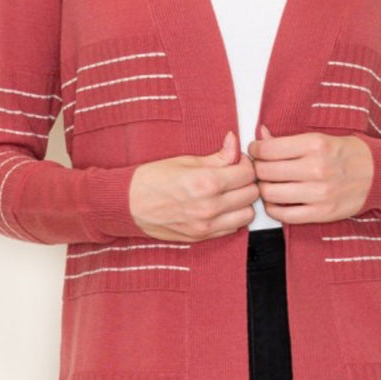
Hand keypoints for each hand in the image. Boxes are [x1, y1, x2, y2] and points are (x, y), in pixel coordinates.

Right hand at [128, 130, 259, 241]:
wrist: (129, 204)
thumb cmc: (152, 179)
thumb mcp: (185, 160)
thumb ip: (217, 155)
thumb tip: (234, 142)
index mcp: (206, 182)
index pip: (248, 173)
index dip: (245, 164)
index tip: (238, 162)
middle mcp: (209, 206)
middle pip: (252, 194)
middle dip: (247, 182)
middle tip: (235, 175)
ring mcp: (206, 225)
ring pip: (247, 214)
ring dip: (243, 202)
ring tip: (230, 193)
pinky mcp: (202, 237)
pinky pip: (233, 229)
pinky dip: (232, 217)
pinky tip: (221, 207)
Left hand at [247, 125, 373, 224]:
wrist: (378, 174)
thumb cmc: (346, 154)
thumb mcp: (320, 138)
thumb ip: (288, 139)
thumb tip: (260, 133)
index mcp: (315, 144)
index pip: (267, 149)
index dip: (255, 150)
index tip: (256, 151)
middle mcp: (316, 168)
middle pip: (265, 171)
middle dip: (257, 169)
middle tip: (260, 168)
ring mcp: (319, 193)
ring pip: (270, 193)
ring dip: (264, 189)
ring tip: (269, 183)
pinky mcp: (322, 213)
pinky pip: (285, 215)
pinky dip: (274, 208)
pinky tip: (276, 200)